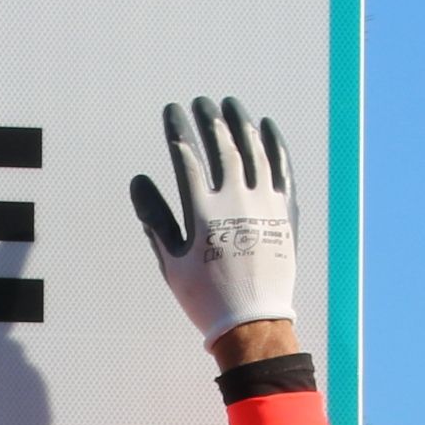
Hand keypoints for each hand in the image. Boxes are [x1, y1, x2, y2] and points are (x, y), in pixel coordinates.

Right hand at [129, 94, 300, 344]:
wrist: (253, 323)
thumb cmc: (205, 296)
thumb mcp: (171, 262)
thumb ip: (155, 218)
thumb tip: (138, 182)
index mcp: (203, 211)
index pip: (187, 156)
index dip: (178, 128)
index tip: (172, 110)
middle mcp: (236, 200)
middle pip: (222, 145)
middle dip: (209, 118)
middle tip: (202, 101)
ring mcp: (265, 204)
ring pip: (254, 151)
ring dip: (241, 123)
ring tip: (231, 104)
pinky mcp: (286, 212)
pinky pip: (283, 169)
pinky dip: (276, 145)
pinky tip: (268, 128)